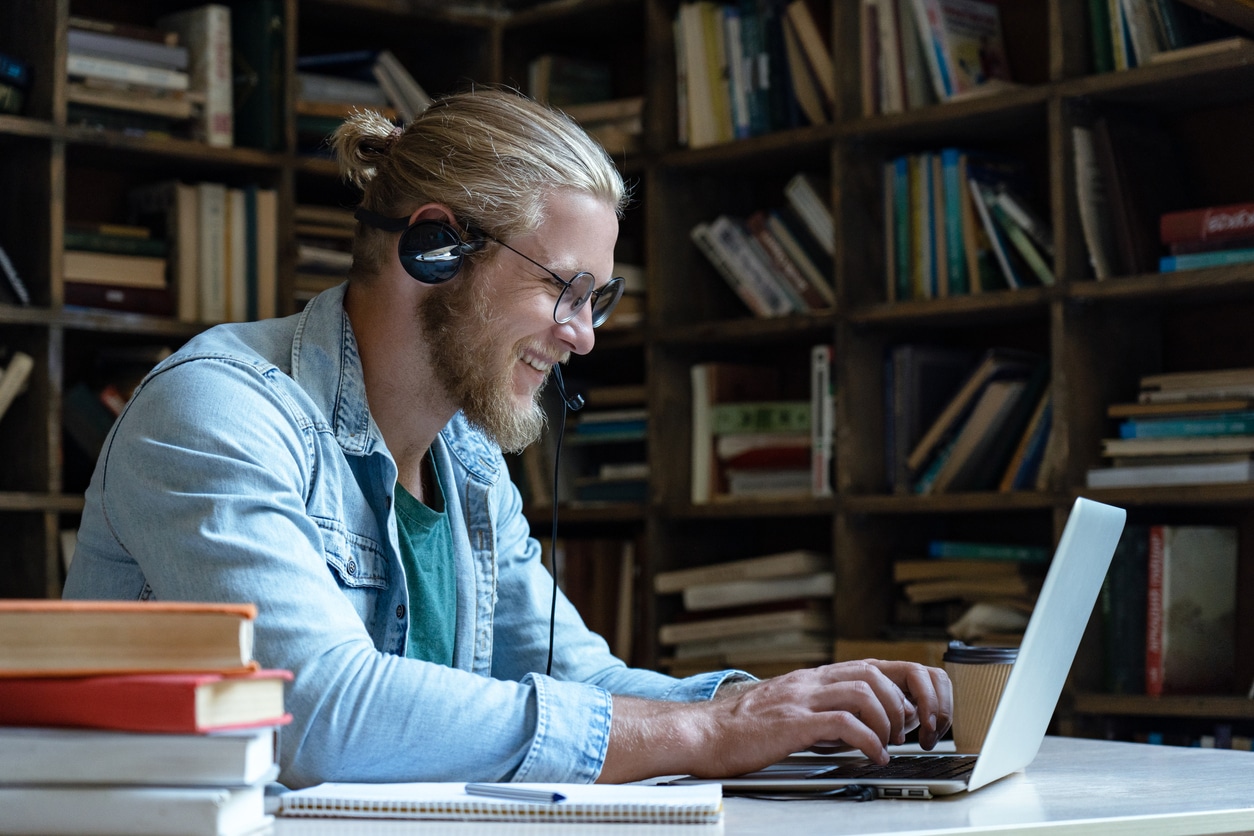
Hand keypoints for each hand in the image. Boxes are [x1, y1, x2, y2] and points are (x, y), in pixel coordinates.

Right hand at [697, 659, 951, 775]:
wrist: (703, 734)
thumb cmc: (743, 729)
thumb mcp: (791, 712)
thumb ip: (823, 713)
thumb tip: (858, 728)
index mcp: (812, 678)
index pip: (873, 665)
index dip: (902, 685)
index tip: (912, 713)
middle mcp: (811, 682)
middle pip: (877, 672)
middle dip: (902, 703)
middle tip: (905, 732)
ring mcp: (802, 699)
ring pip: (866, 691)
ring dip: (888, 721)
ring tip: (889, 744)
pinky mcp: (793, 722)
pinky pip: (844, 724)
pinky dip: (869, 741)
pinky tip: (872, 757)